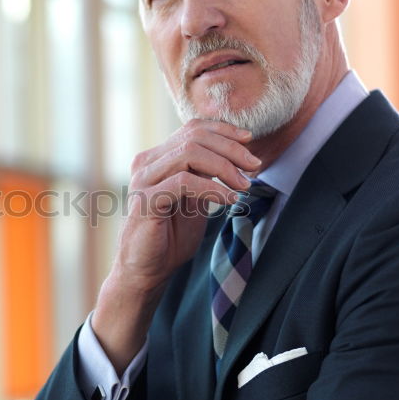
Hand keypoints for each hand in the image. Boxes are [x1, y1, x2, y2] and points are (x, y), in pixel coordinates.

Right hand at [92, 120, 259, 371]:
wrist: (147, 270)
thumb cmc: (170, 236)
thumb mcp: (195, 198)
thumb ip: (206, 174)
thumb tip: (236, 154)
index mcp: (157, 158)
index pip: (192, 129)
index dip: (223, 130)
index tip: (250, 141)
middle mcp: (147, 163)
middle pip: (193, 137)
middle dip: (230, 149)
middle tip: (255, 166)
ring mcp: (143, 180)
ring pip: (189, 154)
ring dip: (224, 167)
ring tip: (245, 185)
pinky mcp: (145, 200)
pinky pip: (184, 182)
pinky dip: (213, 188)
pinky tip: (230, 200)